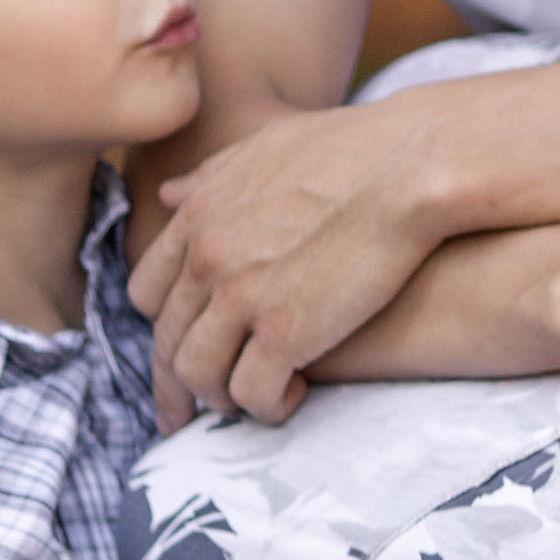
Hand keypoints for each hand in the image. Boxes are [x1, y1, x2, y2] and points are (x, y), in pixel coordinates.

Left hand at [131, 90, 451, 425]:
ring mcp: (242, 296)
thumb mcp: (268, 147)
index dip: (166, 325)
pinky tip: (293, 396)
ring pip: (198, 374)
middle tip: (192, 412)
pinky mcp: (285, 332)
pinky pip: (251, 393)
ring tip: (256, 398)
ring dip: (222, 396)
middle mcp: (208, 259)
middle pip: (166, 341)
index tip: (187, 344)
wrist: (411, 167)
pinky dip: (267, 405)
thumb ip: (213, 176)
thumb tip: (170, 192)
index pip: (147, 291)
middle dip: (177, 383)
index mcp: (200, 217)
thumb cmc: (356, 150)